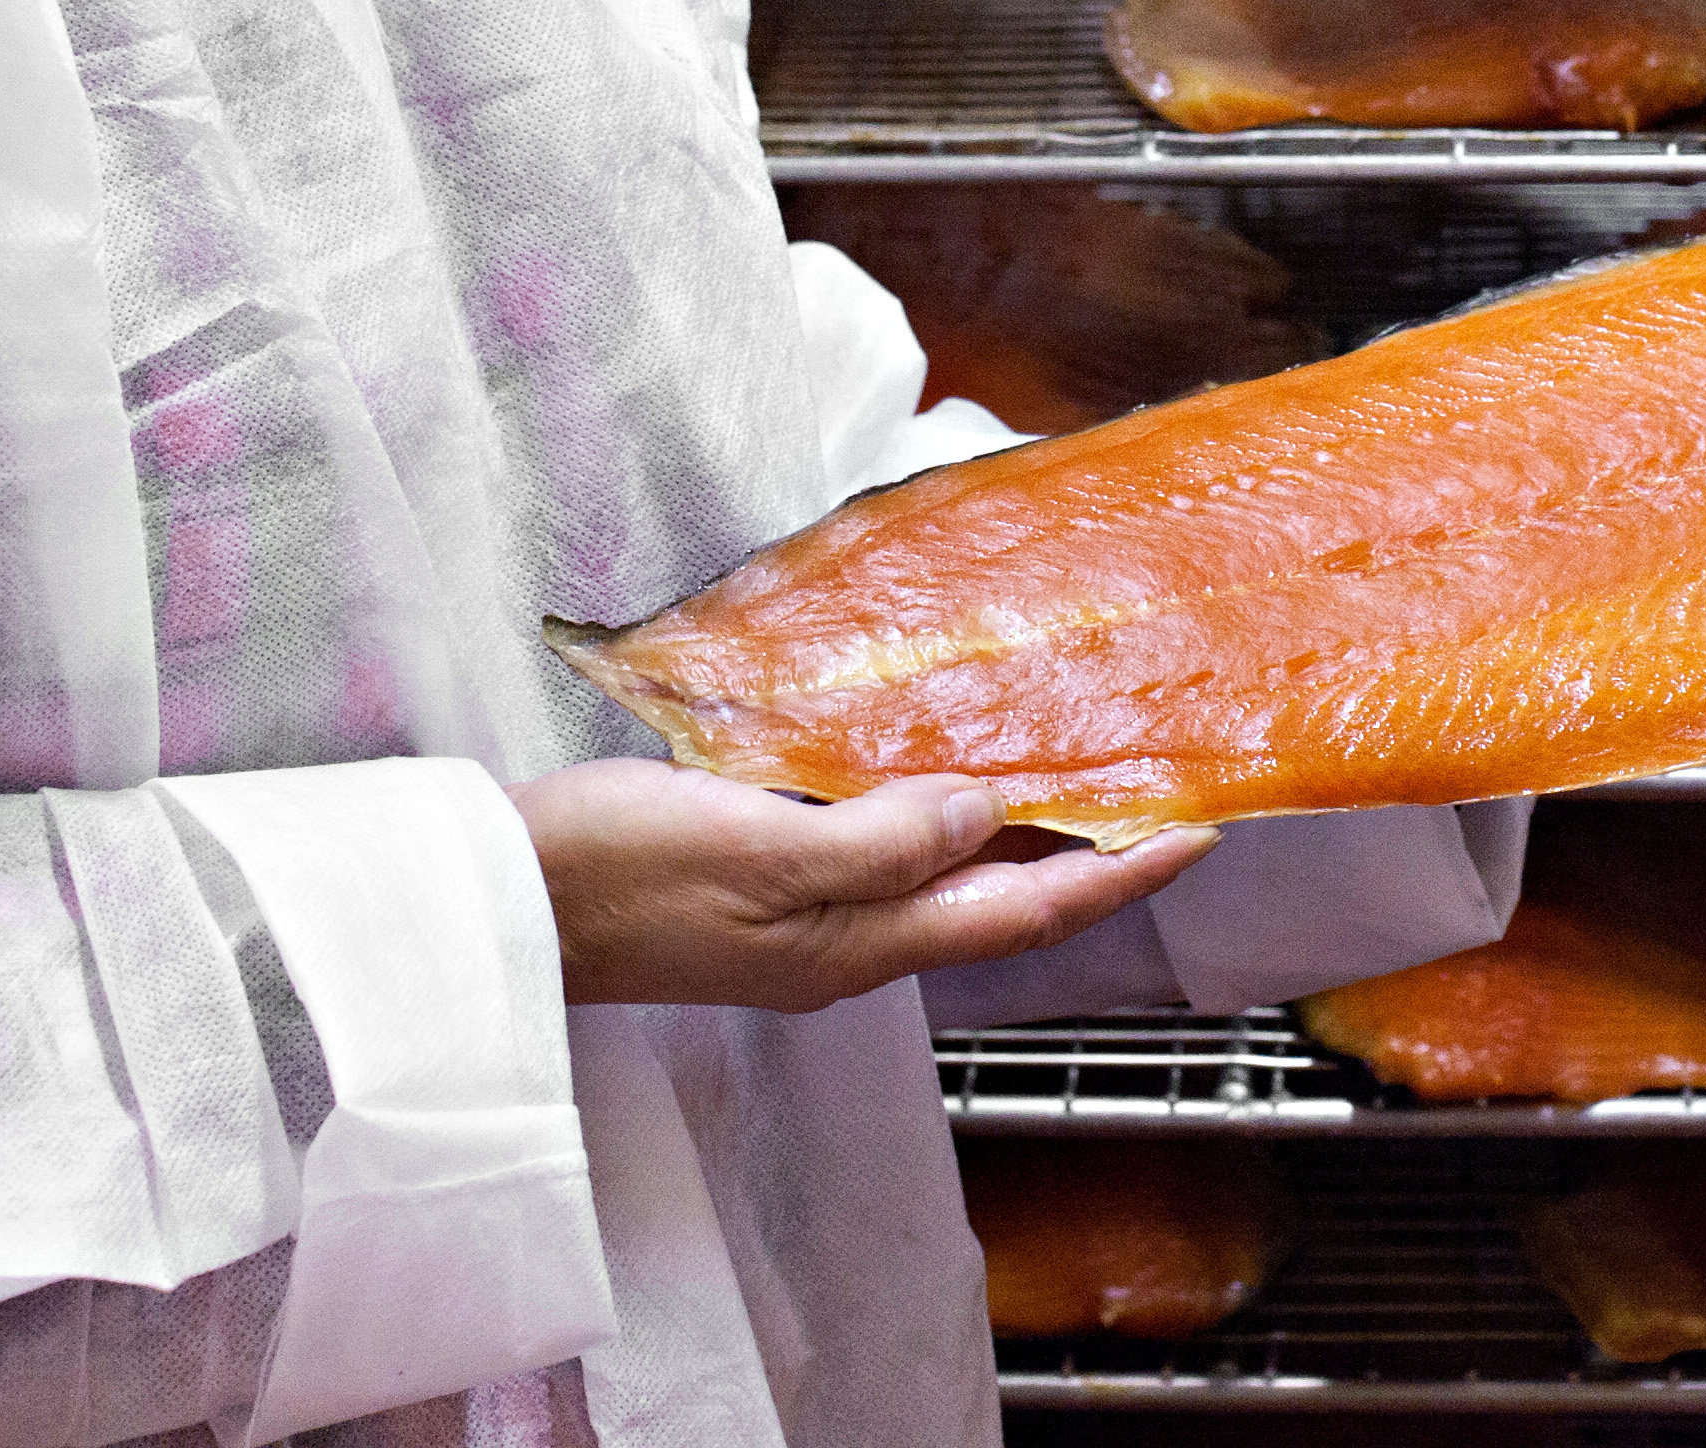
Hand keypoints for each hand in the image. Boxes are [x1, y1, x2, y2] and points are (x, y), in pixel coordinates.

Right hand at [509, 759, 1215, 1013]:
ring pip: (946, 871)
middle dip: (1088, 844)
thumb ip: (877, 839)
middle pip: (1000, 896)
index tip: (1205, 823)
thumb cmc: (615, 875)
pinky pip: (884, 848)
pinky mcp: (763, 883)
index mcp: (860, 945)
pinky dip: (937, 806)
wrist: (500, 906)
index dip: (1121, 867)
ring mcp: (806, 919)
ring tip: (1080, 760)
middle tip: (1160, 776)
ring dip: (1018, 822)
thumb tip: (983, 810)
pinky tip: (943, 760)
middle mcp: (850, 943)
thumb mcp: (753, 848)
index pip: (1026, 907)